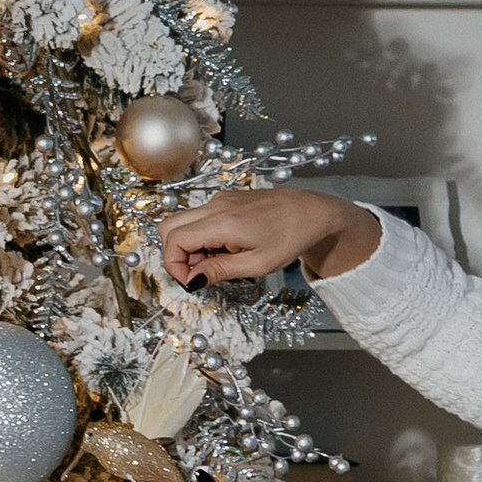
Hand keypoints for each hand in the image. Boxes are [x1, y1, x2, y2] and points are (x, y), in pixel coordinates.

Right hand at [158, 185, 378, 291]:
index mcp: (222, 222)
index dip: (174, 266)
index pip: (175, 240)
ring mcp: (219, 200)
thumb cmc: (290, 238)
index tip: (191, 282)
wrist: (312, 211)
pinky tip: (227, 247)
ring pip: (183, 223)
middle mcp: (216, 205)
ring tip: (219, 260)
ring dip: (191, 247)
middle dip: (176, 255)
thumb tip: (192, 281)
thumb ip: (219, 271)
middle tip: (201, 272)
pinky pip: (199, 218)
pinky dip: (202, 237)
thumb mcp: (257, 265)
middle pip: (169, 227)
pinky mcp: (225, 199)